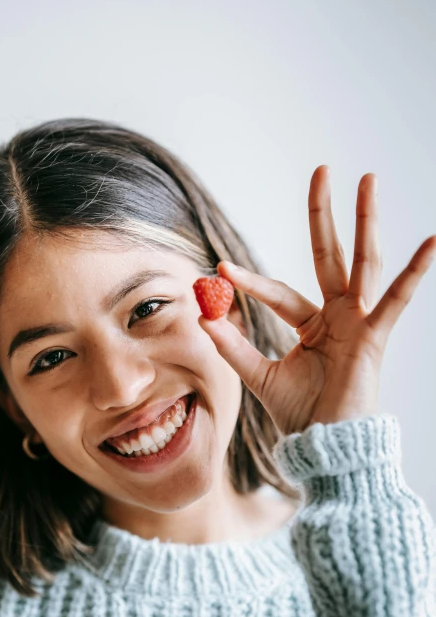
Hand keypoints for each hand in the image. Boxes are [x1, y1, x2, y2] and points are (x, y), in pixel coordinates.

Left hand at [198, 165, 435, 436]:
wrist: (326, 446)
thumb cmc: (300, 415)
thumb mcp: (259, 376)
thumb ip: (234, 347)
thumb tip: (202, 316)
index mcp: (311, 325)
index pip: (278, 292)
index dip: (249, 282)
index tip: (219, 269)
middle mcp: (337, 316)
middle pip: (328, 255)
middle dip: (323, 215)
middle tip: (322, 169)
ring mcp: (358, 322)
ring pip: (362, 263)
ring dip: (365, 222)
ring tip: (368, 180)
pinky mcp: (374, 336)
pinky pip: (397, 299)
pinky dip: (415, 271)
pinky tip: (433, 240)